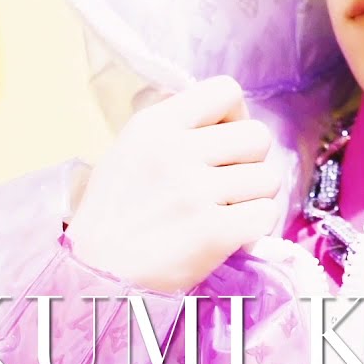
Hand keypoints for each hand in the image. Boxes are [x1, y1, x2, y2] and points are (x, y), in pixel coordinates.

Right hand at [64, 75, 280, 292]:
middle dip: (250, 161)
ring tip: (226, 211)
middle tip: (227, 183)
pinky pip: (266, 214)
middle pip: (258, 136)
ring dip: (254, 197)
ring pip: (268, 177)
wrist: (95, 274)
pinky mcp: (213, 232)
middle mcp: (176, 152)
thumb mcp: (131, 149)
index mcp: (155, 124)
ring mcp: (195, 193)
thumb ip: (176, 127)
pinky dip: (255, 227)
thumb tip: (228, 117)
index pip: (226, 90)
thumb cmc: (115, 212)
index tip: (222, 141)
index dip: (234, 115)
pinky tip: (232, 234)